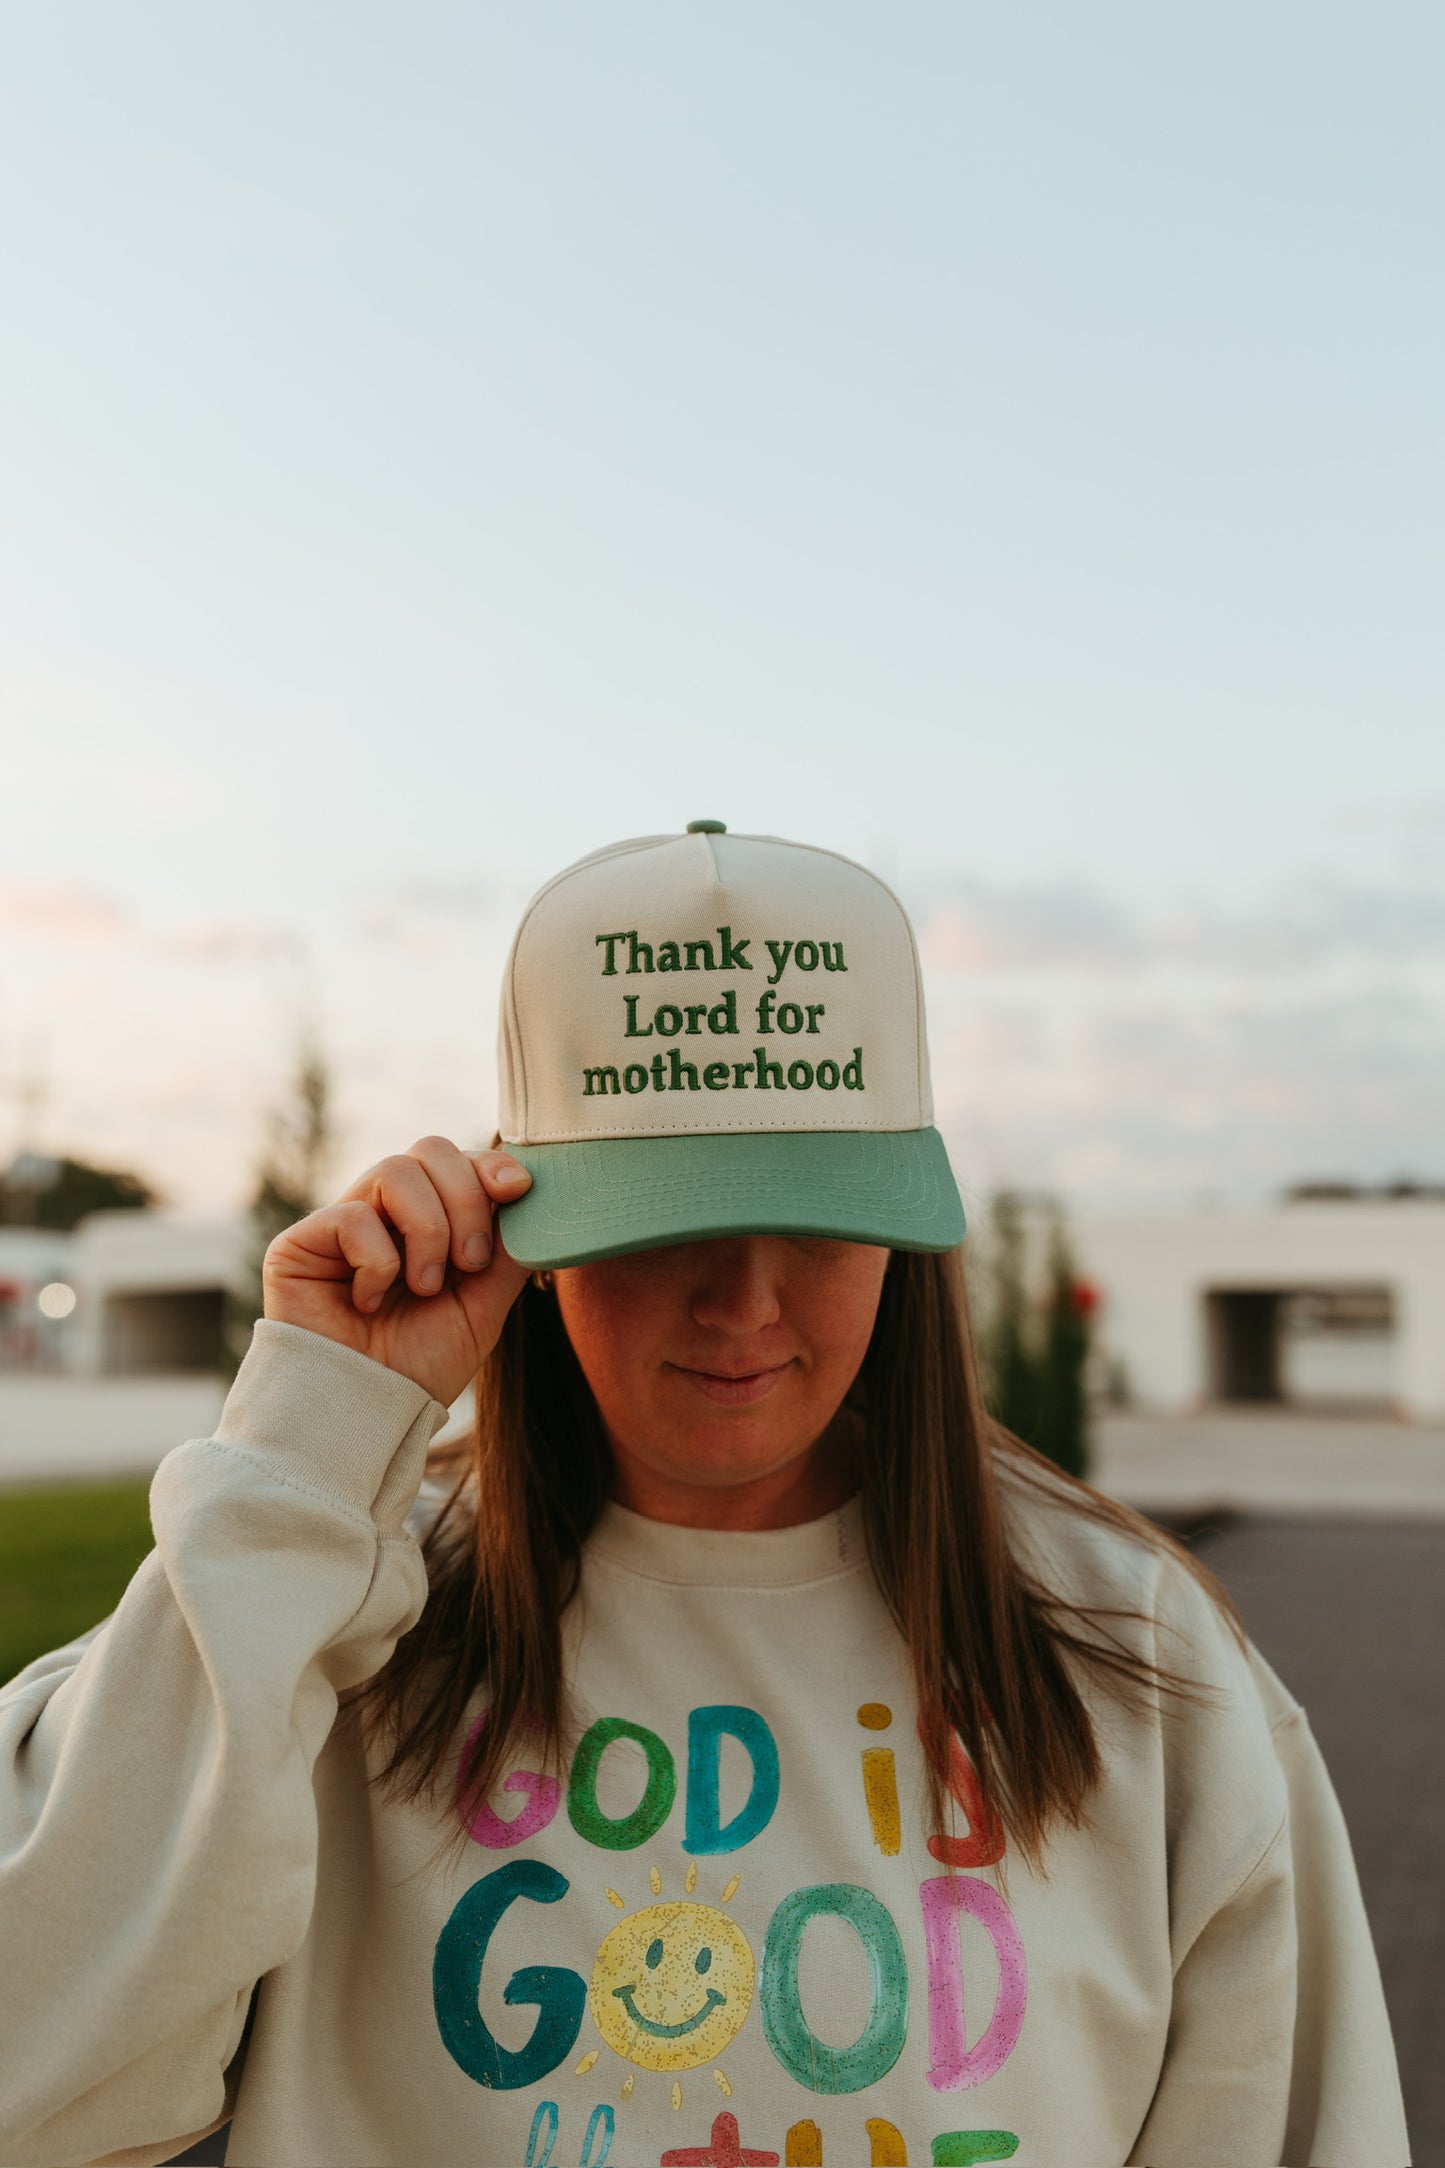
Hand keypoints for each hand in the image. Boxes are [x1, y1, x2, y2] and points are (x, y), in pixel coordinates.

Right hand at [261, 1137, 532, 1408]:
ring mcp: (342, 1223)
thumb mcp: (483, 1307)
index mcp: (431, 1221)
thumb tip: (530, 1194)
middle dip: (466, 1201)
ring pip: (395, 1170)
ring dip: (427, 1230)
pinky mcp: (300, 1242)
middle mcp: (385, 1214)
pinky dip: (378, 1261)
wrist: (367, 1415)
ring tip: (424, 1286)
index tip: (517, 1191)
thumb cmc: (421, 1368)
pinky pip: (352, 1215)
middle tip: (469, 1263)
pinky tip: (368, 1302)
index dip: (490, 1164)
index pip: (460, 1161)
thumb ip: (506, 1252)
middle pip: (431, 1150)